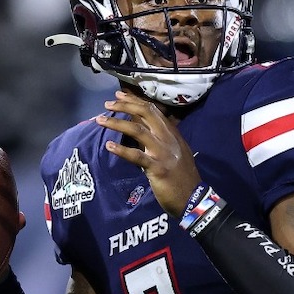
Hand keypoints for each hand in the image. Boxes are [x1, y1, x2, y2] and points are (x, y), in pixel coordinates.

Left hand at [97, 90, 200, 216]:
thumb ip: (159, 138)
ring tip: (100, 120)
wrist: (192, 198)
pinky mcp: (157, 168)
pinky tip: (109, 147)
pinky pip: (137, 156)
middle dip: (125, 106)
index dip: (135, 101)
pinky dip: (122, 151)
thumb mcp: (173, 151)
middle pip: (145, 113)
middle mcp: (168, 139)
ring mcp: (163, 153)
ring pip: (138, 131)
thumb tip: (140, 125)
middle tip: (108, 104)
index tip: (119, 95)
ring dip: (117, 123)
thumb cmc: (181, 176)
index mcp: (172, 134)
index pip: (153, 110)